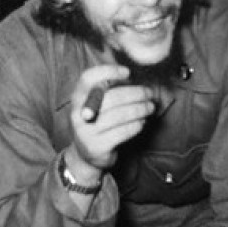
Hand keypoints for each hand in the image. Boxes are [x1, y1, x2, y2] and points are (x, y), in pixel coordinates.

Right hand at [67, 65, 157, 179]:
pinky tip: (142, 122)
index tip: (128, 72)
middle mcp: (79, 114)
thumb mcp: (96, 104)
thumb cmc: (97, 122)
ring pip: (118, 116)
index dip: (108, 71)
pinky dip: (136, 125)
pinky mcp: (97, 147)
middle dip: (134, 93)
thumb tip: (131, 74)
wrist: (86, 155)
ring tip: (150, 107)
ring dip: (139, 109)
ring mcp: (86, 132)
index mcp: (78, 98)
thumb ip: (107, 89)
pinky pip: (122, 132)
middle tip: (149, 93)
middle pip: (110, 97)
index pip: (88, 79)